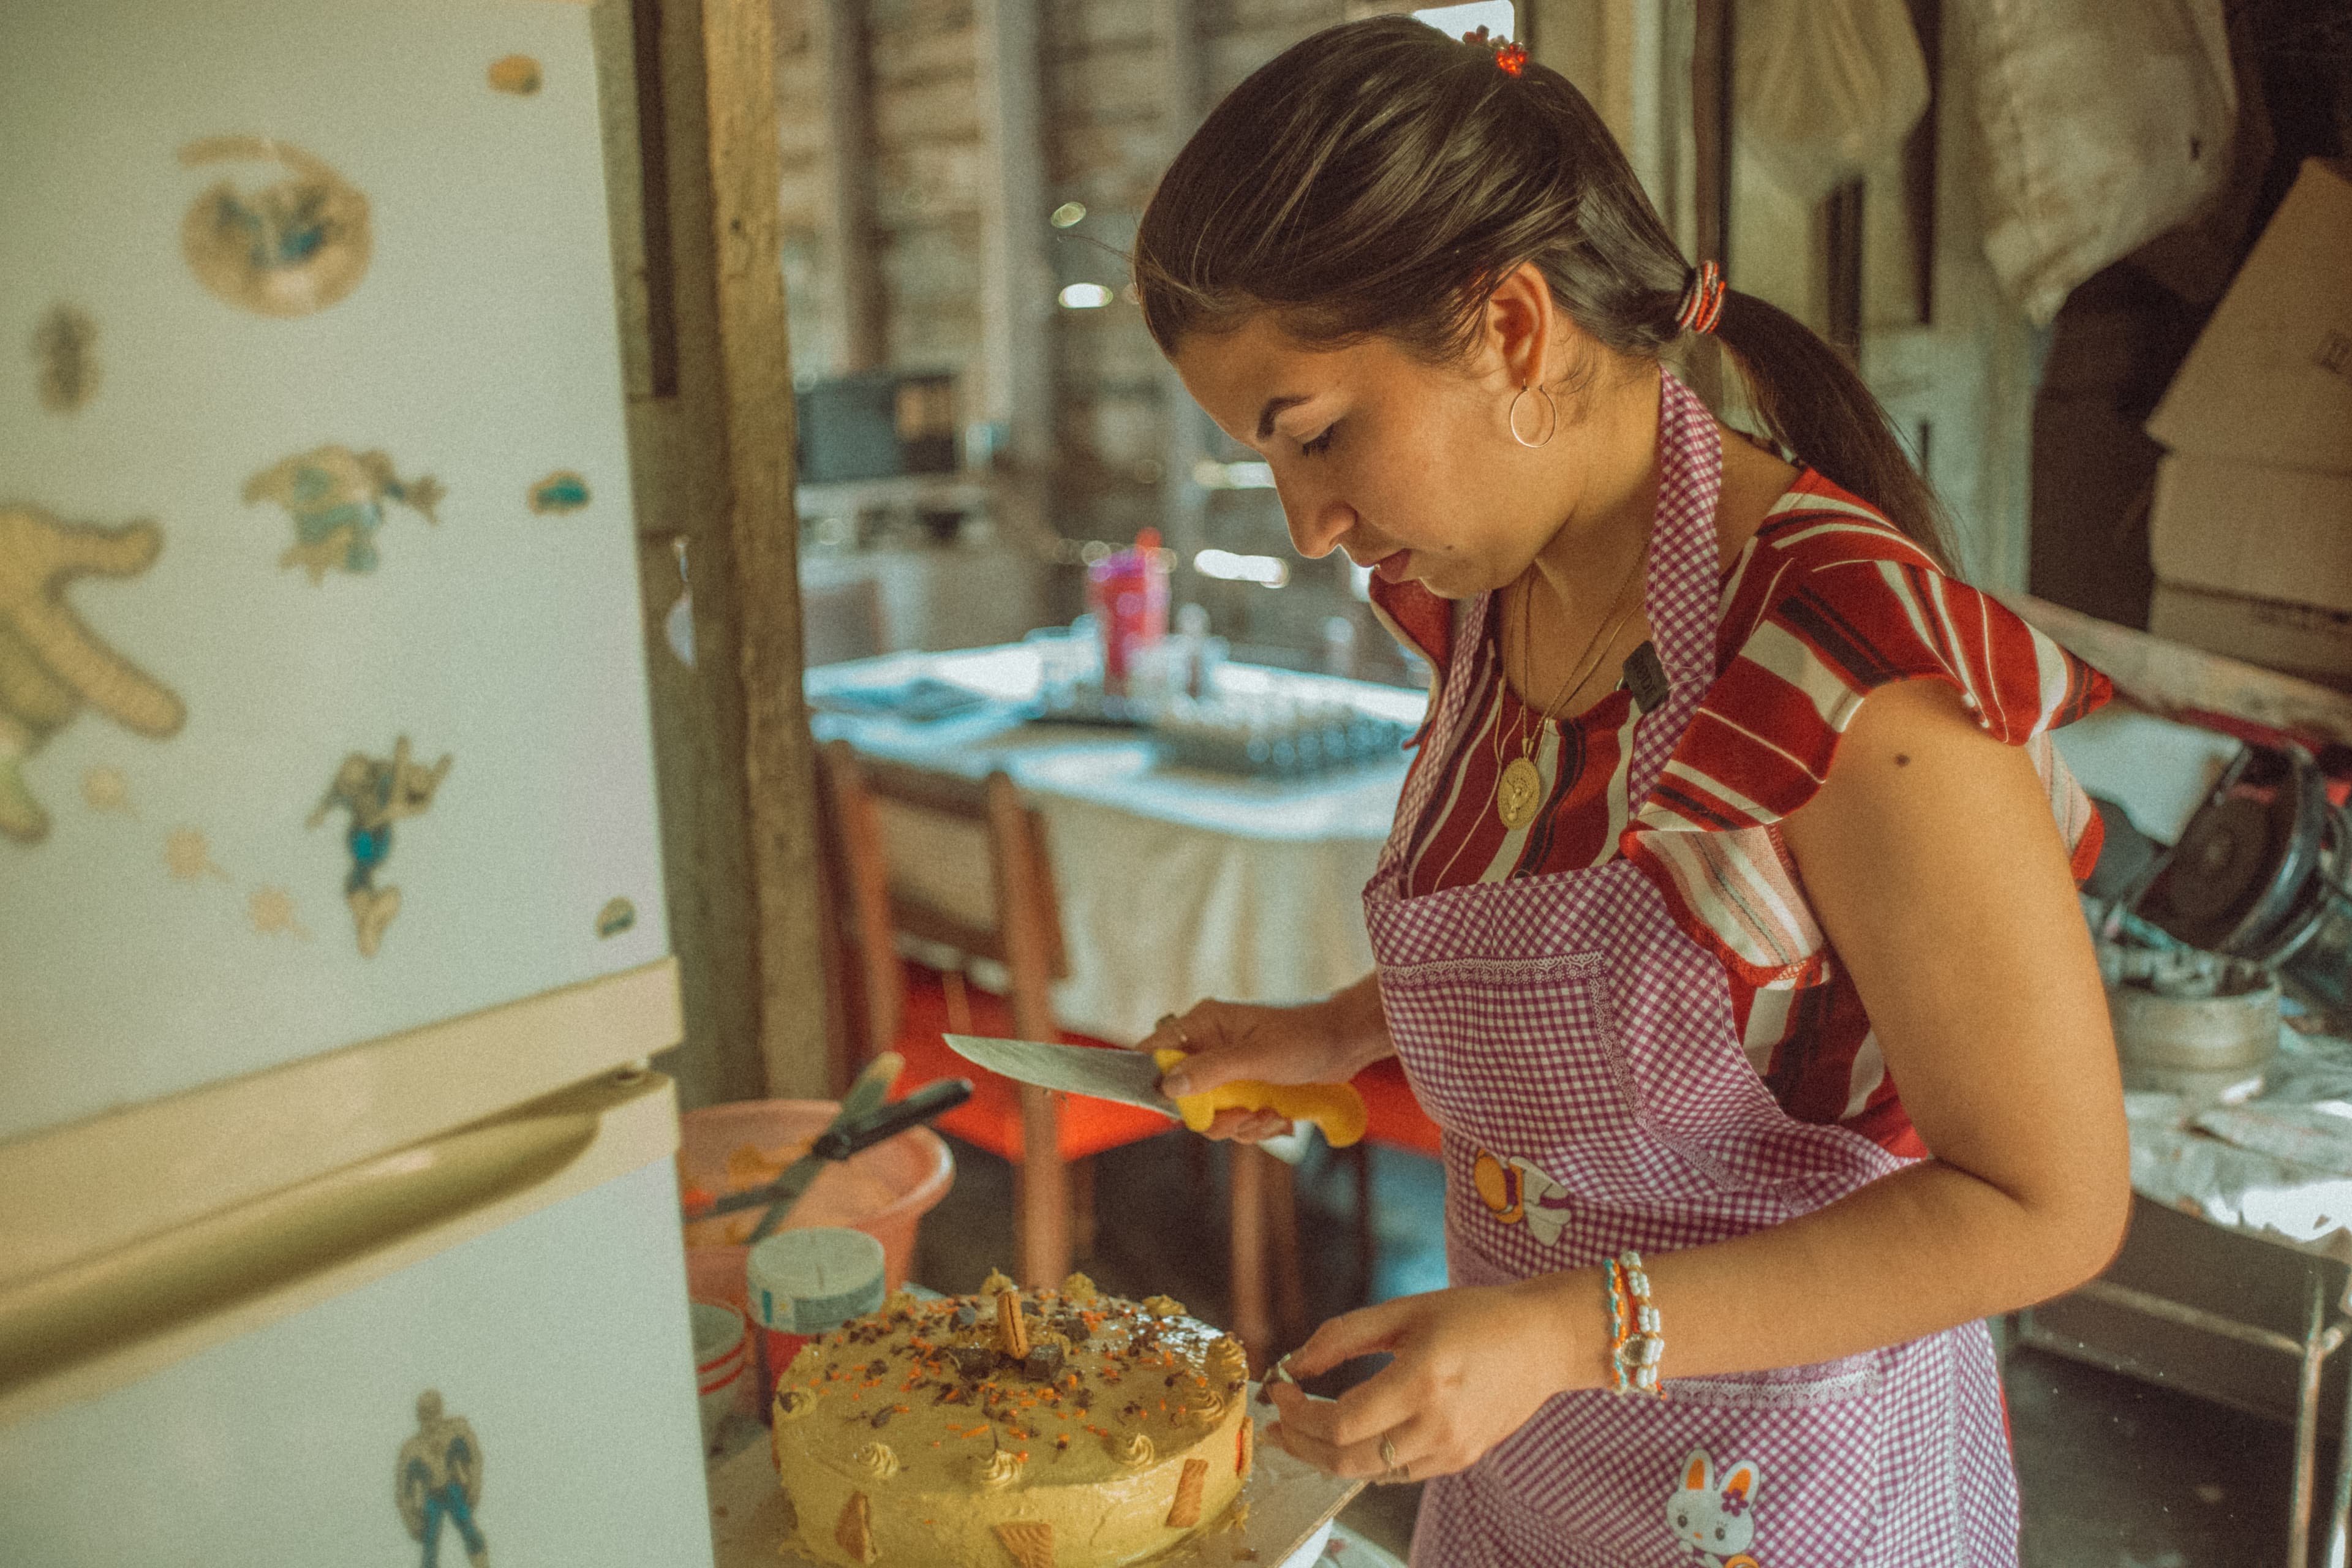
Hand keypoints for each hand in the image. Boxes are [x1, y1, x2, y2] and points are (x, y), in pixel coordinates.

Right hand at [1136, 987, 1385, 1142]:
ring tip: (1271, 1116)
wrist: (1349, 1042)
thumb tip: (1167, 1086)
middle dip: (1214, 1116)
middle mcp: (1212, 1045)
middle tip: (1244, 1116)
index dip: (1154, 1079)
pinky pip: (1235, 1119)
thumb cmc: (1306, 1037)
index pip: (1157, 1049)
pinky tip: (1280, 1118)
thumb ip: (1211, 1070)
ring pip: (1211, 1113)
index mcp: (1206, 1024)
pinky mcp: (1249, 1088)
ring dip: (1240, 1125)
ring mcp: (1231, 1069)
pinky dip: (1255, 1126)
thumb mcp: (1257, 1056)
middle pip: (1184, 1094)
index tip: (1170, 1106)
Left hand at [1262, 1276, 1601, 1481]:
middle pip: (1347, 1460)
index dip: (1299, 1414)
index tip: (1278, 1392)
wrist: (1544, 1341)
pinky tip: (1349, 1436)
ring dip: (1327, 1457)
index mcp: (1424, 1379)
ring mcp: (1452, 1450)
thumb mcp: (1405, 1310)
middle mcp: (1438, 1424)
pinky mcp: (1460, 1460)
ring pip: (1368, 1474)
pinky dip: (1363, 1459)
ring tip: (1303, 1431)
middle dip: (1302, 1445)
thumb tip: (1294, 1364)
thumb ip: (1344, 1335)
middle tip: (1280, 1422)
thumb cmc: (1476, 1316)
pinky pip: (1396, 1473)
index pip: (1342, 1422)